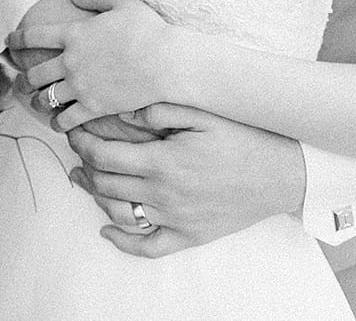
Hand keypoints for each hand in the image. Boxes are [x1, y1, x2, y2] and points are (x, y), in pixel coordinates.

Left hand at [13, 0, 171, 128]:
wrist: (166, 63)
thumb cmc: (149, 30)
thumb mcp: (123, 2)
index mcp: (73, 33)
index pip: (33, 36)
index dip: (17, 39)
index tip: (9, 42)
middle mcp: (70, 61)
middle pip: (34, 72)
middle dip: (22, 77)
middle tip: (19, 81)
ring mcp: (80, 86)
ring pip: (45, 97)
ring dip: (36, 101)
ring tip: (34, 103)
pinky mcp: (93, 106)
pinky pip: (65, 119)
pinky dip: (57, 122)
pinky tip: (57, 123)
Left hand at [66, 103, 306, 257]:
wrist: (281, 174)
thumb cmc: (243, 138)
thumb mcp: (202, 112)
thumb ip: (160, 108)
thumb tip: (125, 111)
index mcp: (163, 162)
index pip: (103, 156)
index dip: (82, 143)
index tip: (74, 132)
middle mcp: (164, 194)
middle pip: (104, 184)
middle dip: (84, 165)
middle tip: (77, 150)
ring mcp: (175, 219)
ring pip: (118, 212)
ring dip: (94, 195)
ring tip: (83, 178)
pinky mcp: (189, 236)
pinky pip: (148, 247)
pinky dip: (123, 241)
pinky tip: (108, 229)